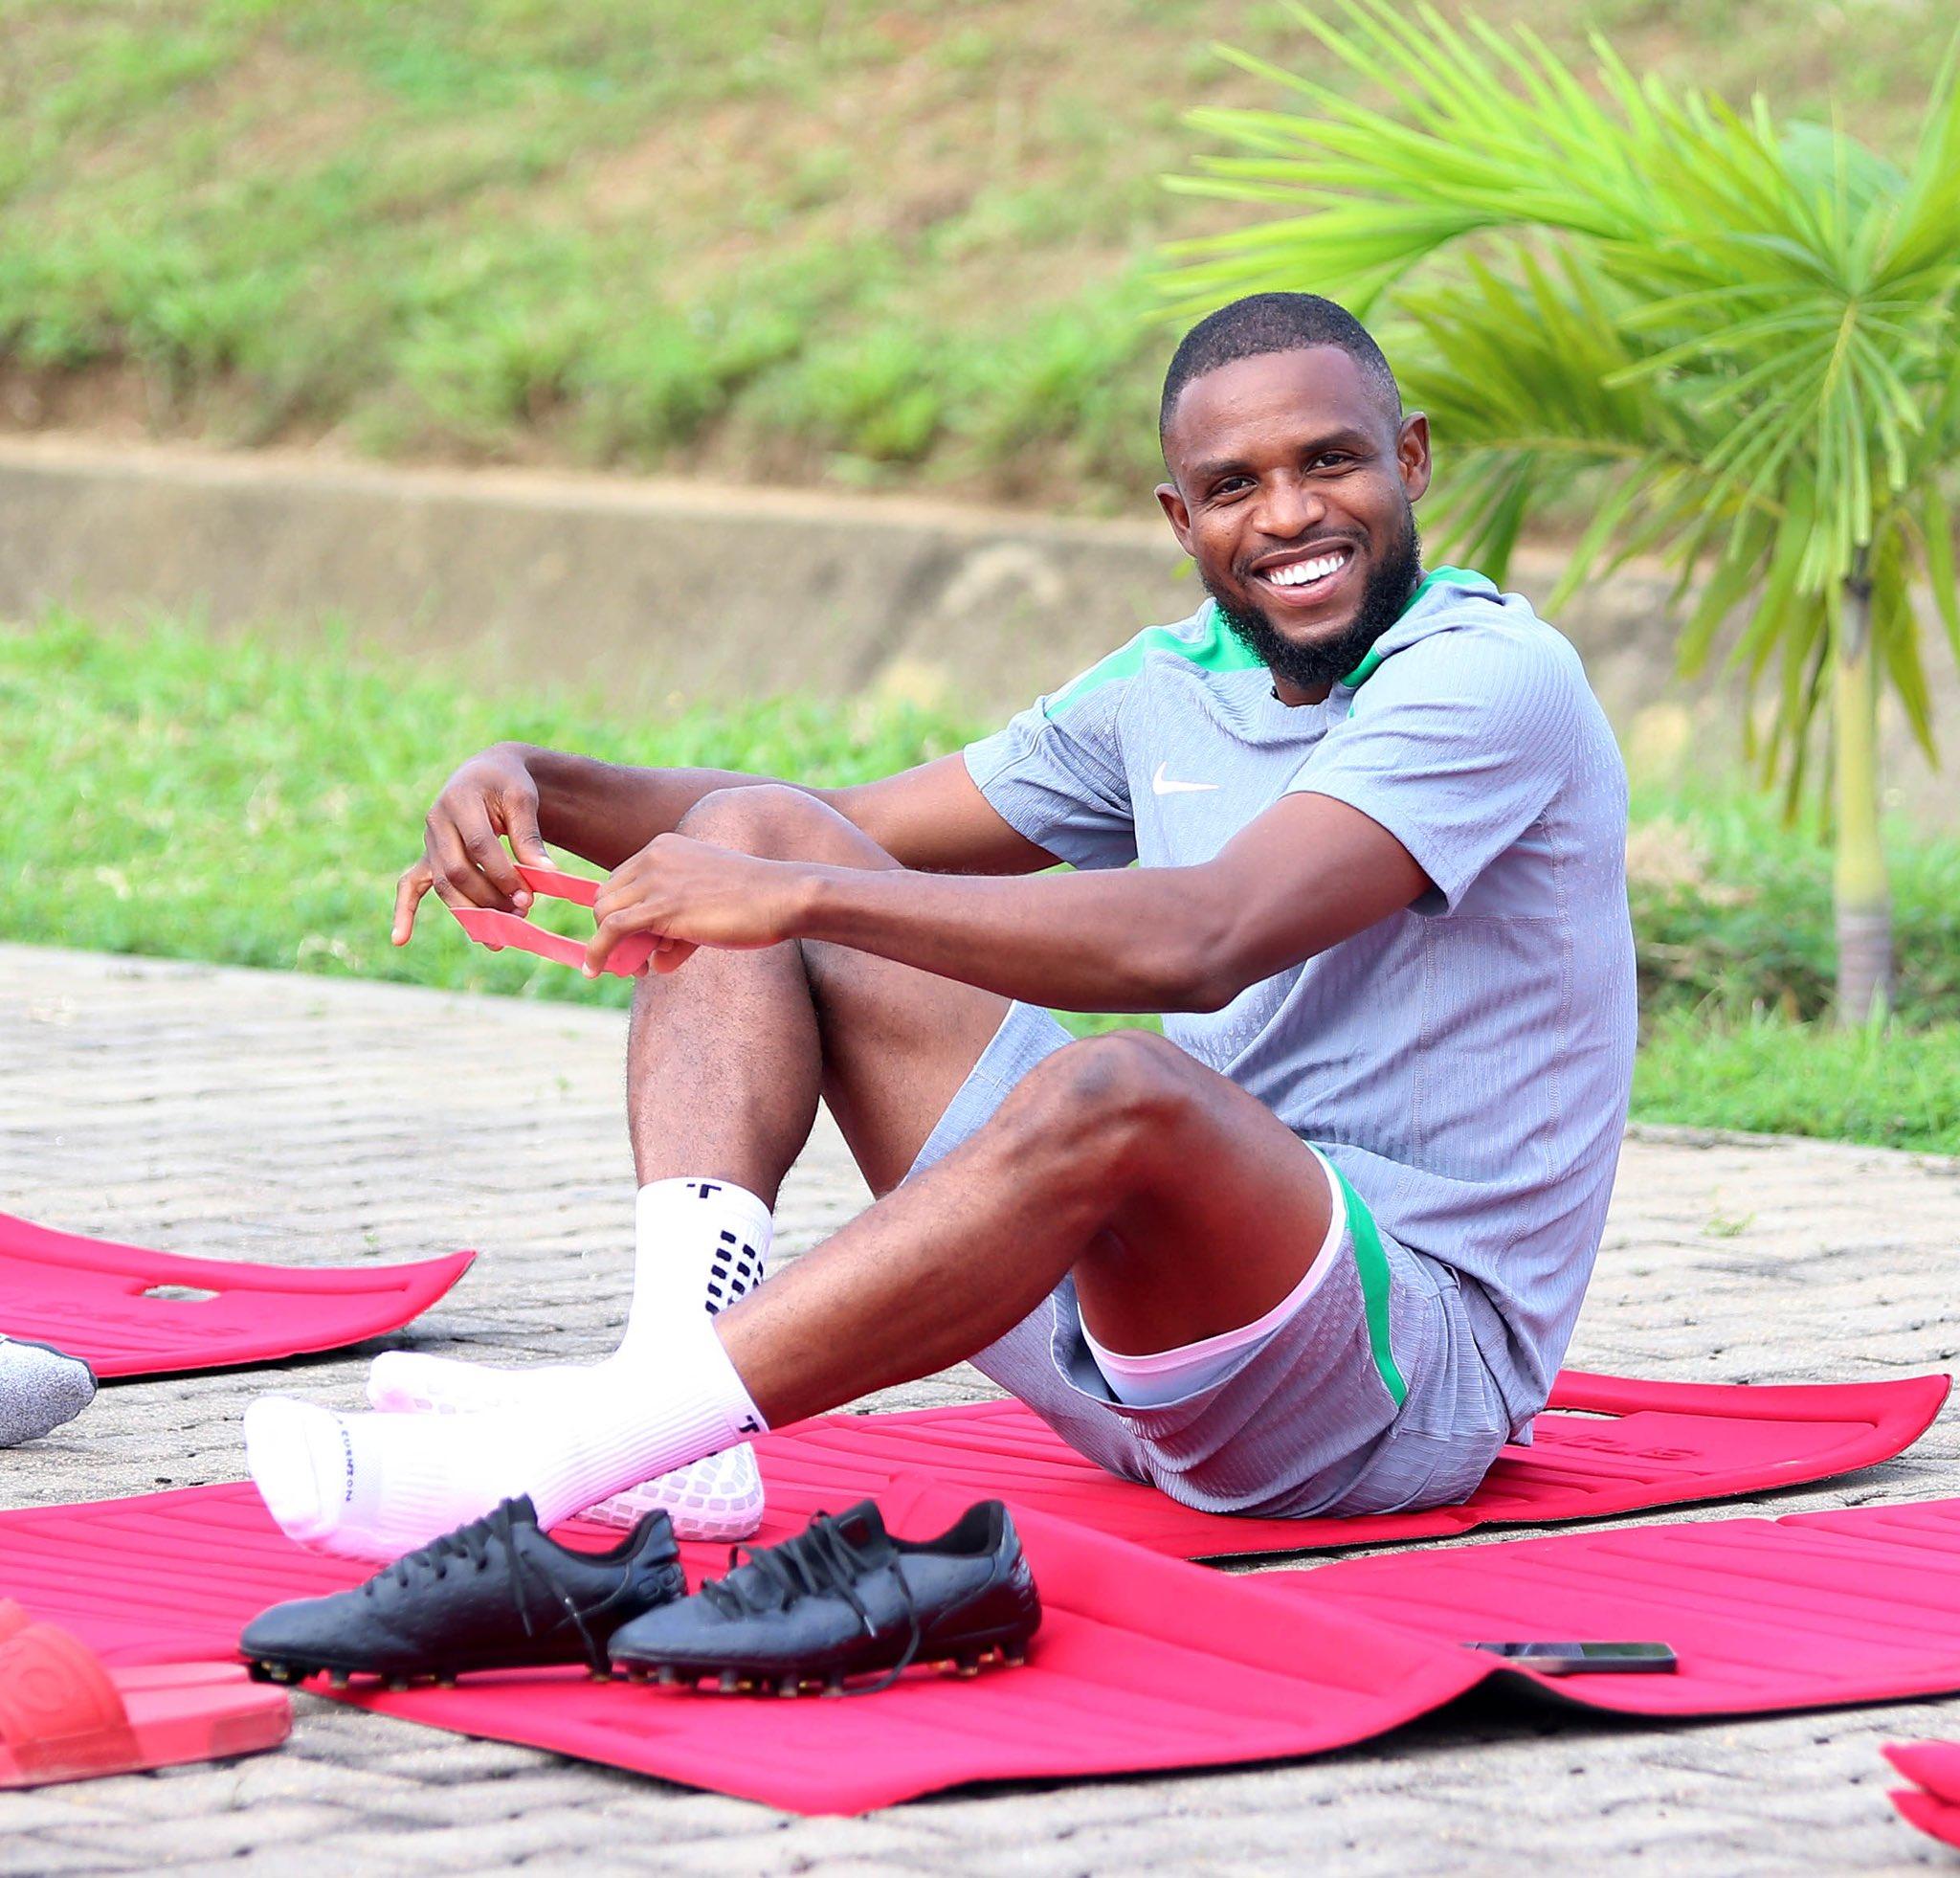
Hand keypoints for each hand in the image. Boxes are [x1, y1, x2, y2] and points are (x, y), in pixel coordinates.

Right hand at [393, 745, 551, 945]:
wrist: (488, 772)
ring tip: (499, 936)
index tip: (528, 897)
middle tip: (521, 912)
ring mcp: (429, 841)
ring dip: (470, 912)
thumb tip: (547, 874)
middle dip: (489, 897)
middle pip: (457, 870)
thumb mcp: (523, 799)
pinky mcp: (428, 856)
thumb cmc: (508, 784)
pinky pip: (410, 884)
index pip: (479, 847)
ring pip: (443, 885)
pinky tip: (400, 939)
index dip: (503, 875)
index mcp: (459, 801)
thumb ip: (529, 836)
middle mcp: (437, 822)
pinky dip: (405, 911)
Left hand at [583, 834, 810, 977]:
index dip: (622, 913)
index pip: (621, 881)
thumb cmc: (755, 902)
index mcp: (665, 847)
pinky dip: (598, 952)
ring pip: (604, 913)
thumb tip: (656, 963)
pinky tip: (594, 970)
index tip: (636, 940)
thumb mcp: (707, 906)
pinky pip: (611, 929)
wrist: (782, 896)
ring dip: (611, 945)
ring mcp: (656, 880)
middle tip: (636, 958)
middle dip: (612, 929)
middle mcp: (654, 857)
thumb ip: (677, 930)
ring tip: (637, 968)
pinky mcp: (661, 907)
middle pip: (606, 896)